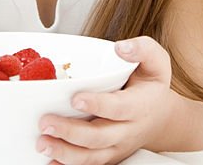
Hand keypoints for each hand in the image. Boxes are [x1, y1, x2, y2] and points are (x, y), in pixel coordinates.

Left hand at [36, 36, 174, 164]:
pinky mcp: (108, 156)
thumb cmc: (151, 86)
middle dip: (71, 132)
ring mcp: (117, 147)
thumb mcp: (156, 63)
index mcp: (140, 106)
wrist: (160, 118)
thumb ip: (142, 49)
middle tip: (46, 122)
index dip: (97, 105)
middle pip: (99, 137)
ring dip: (64, 152)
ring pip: (92, 156)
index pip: (118, 108)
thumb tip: (121, 48)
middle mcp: (128, 130)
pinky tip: (49, 160)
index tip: (75, 98)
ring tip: (42, 142)